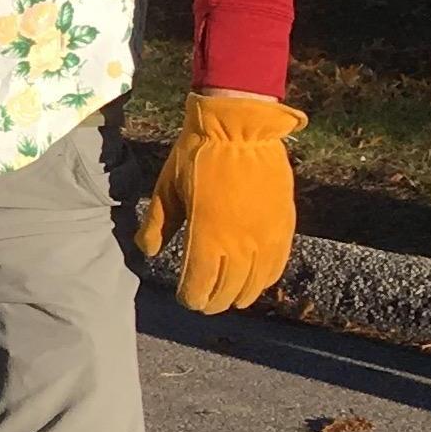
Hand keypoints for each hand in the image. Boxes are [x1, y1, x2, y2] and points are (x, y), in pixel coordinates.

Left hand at [135, 90, 305, 313]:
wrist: (239, 128)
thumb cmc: (196, 156)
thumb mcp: (167, 188)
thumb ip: (157, 224)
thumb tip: (147, 251)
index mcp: (207, 237)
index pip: (200, 284)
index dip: (192, 297)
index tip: (186, 299)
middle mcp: (240, 244)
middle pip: (228, 289)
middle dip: (214, 301)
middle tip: (205, 303)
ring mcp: (265, 236)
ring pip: (255, 283)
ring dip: (241, 295)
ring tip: (229, 298)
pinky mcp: (284, 225)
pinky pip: (277, 264)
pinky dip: (266, 279)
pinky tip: (257, 282)